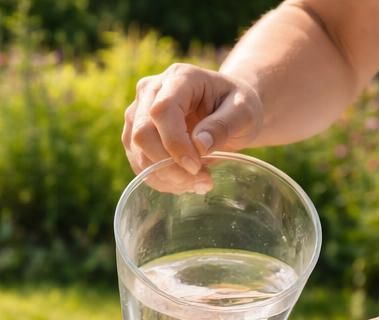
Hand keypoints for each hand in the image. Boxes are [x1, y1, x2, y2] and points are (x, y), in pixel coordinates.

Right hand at [123, 64, 262, 189]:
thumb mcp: (244, 112)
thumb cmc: (237, 106)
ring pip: (138, 153)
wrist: (228, 110)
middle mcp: (151, 90)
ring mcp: (138, 113)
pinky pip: (139, 164)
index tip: (197, 167)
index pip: (162, 110)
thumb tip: (199, 145)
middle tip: (201, 180)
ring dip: (167, 177)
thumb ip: (224, 125)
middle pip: (142, 133)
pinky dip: (161, 180)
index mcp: (180, 77)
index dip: (175, 143)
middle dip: (169, 166)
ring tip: (198, 182)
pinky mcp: (134, 135)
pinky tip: (185, 181)